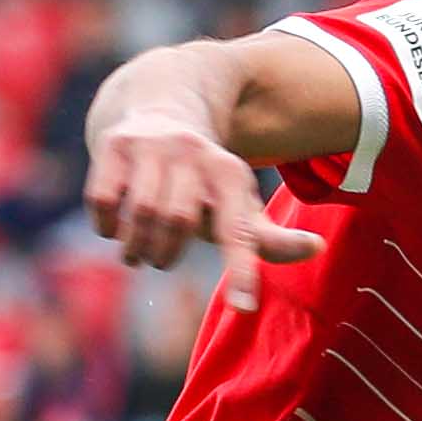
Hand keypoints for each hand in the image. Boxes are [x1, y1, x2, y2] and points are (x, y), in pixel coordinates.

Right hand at [86, 112, 320, 293]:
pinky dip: (107, 227)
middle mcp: (192, 151)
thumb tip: (317, 247)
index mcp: (228, 172)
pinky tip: (113, 230)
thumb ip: (269, 238)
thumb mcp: (236, 206)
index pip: (238, 229)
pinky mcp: (114, 144)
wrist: (160, 113)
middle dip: (166, 254)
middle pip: (178, 221)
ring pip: (141, 211)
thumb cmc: (202, 183)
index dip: (242, 269)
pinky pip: (104, 199)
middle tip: (161, 260)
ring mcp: (151, 145)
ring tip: (137, 255)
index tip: (244, 307)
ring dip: (136, 247)